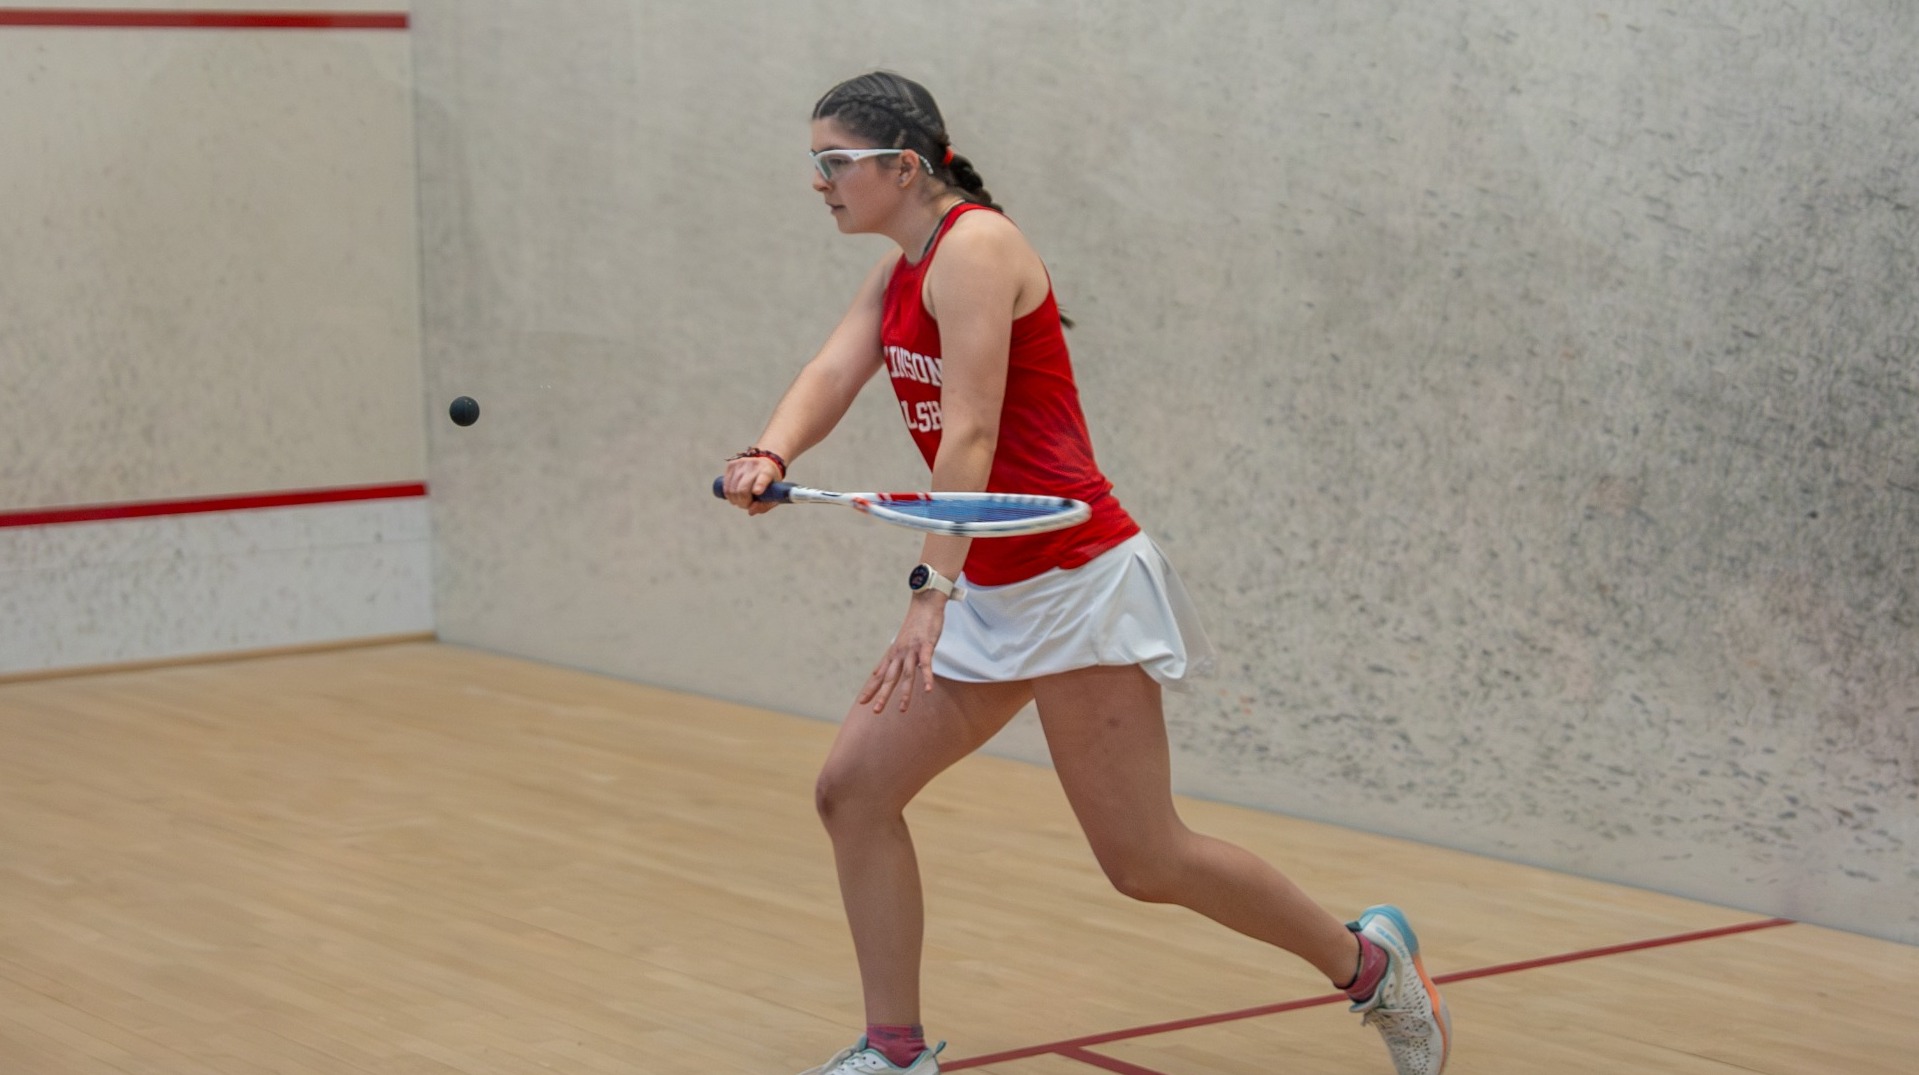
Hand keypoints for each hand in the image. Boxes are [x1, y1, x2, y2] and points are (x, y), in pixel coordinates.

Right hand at [721, 455, 783, 515]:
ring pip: (732, 490)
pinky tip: (734, 497)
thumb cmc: (770, 483)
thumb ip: (764, 506)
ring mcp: (741, 464)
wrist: (765, 461)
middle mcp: (754, 465)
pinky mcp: (731, 465)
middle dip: (743, 503)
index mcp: (768, 471)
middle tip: (747, 505)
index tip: (757, 492)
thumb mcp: (774, 494)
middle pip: (743, 490)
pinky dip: (729, 495)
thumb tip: (750, 511)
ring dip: (736, 501)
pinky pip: (726, 486)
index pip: (763, 478)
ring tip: (741, 501)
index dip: (759, 485)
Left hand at [857, 593, 947, 712]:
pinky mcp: (926, 645)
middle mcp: (899, 653)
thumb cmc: (914, 624)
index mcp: (893, 654)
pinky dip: (927, 677)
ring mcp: (912, 650)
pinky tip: (928, 690)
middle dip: (882, 695)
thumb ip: (891, 659)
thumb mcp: (899, 643)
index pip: (879, 674)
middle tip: (875, 711)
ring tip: (902, 710)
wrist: (925, 603)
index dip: (871, 688)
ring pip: (907, 674)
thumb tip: (877, 672)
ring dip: (904, 693)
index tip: (861, 702)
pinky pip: (926, 664)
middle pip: (889, 677)